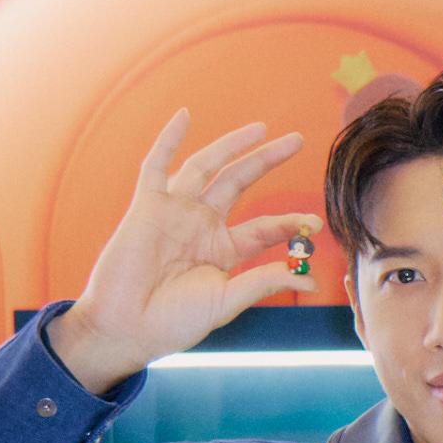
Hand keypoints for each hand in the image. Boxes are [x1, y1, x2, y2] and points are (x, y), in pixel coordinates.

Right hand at [49, 112, 315, 396]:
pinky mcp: (147, 206)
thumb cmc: (173, 321)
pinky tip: (185, 115)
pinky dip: (168, 140)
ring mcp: (175, 212)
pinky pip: (156, 166)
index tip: (315, 222)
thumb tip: (310, 282)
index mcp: (222, 249)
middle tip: (298, 140)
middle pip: (239, 182)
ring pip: (207, 167)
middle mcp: (201, 225)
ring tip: (261, 128)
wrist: (127, 327)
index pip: (263, 226)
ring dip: (232, 145)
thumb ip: (264, 282)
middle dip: (266, 160)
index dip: (290, 222)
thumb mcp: (227, 300)